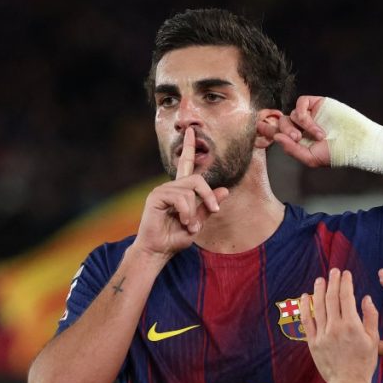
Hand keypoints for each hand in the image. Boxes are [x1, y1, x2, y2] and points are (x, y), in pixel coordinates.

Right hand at [133, 127, 230, 260]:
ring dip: (194, 212)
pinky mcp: (156, 196)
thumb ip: (209, 206)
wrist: (158, 250)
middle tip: (214, 211)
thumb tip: (226, 190)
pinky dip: (186, 212)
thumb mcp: (198, 223)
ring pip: (190, 191)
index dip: (189, 148)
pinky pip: (180, 198)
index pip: (185, 165)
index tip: (192, 131)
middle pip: (196, 179)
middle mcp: (170, 187)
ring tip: (190, 226)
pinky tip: (183, 222)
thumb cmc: (175, 239)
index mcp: (180, 191)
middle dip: (208, 196)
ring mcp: (162, 190)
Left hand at [255, 95, 330, 167]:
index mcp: (298, 140)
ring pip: (291, 115)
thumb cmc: (336, 154)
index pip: (278, 132)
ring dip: (302, 125)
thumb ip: (292, 149)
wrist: (355, 143)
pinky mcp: (316, 104)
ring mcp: (309, 114)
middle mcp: (301, 127)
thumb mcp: (310, 158)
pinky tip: (314, 125)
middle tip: (298, 138)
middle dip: (286, 130)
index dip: (266, 130)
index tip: (258, 130)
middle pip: (281, 123)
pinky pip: (301, 103)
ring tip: (317, 136)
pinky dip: (303, 114)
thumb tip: (276, 137)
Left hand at [300, 268, 379, 382]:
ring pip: (318, 307)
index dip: (345, 283)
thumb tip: (366, 298)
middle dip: (333, 282)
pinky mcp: (313, 343)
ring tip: (320, 280)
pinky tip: (305, 298)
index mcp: (352, 326)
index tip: (346, 274)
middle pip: (331, 299)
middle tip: (334, 271)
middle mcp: (335, 328)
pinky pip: (307, 322)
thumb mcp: (373, 340)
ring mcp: (322, 335)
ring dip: (318, 291)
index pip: (346, 297)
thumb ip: (370, 317)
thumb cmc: (364, 363)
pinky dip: (305, 308)